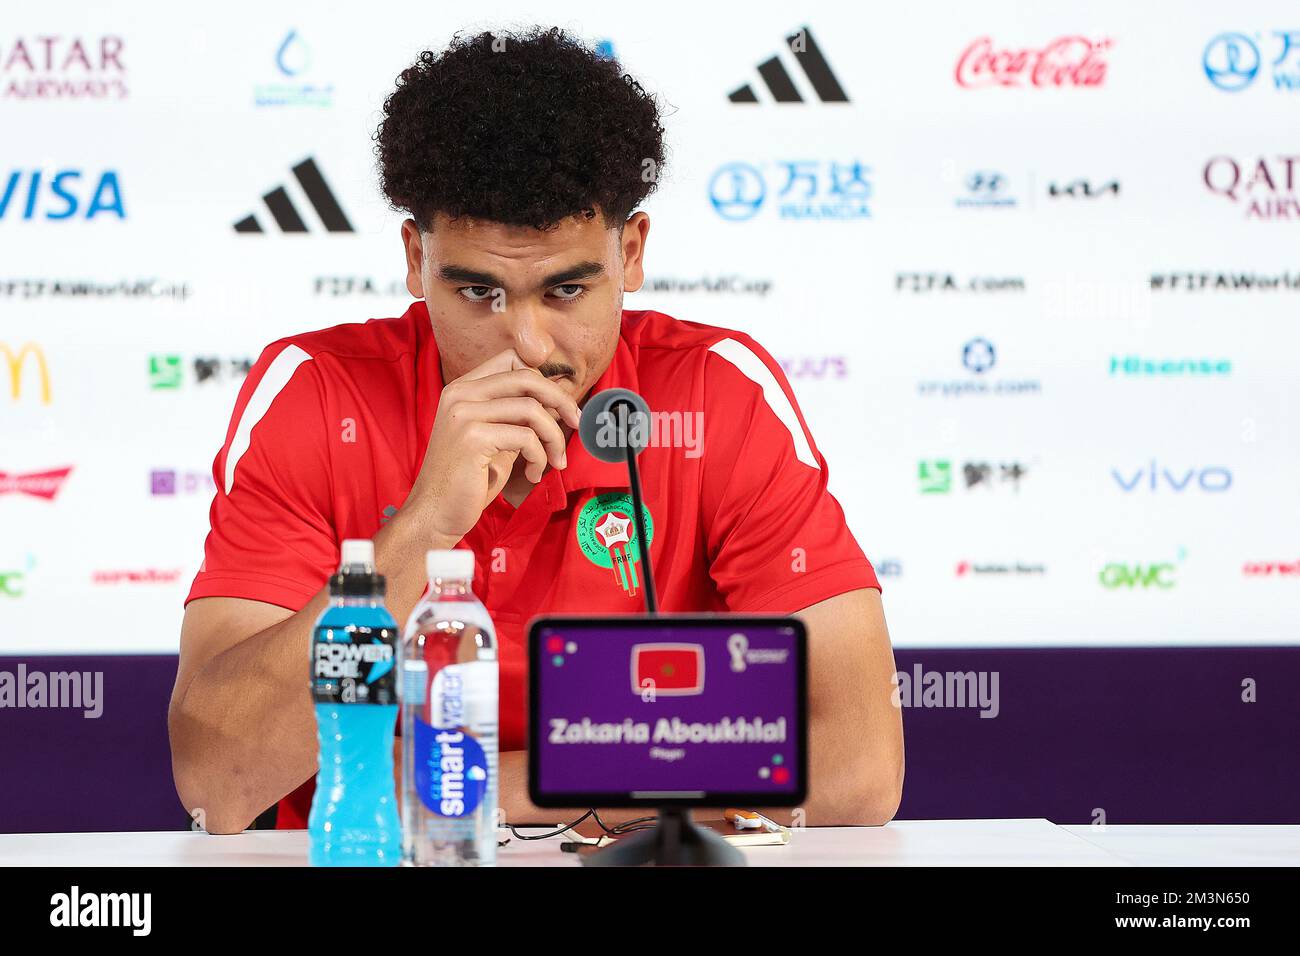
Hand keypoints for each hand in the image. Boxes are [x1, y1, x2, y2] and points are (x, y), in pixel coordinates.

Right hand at [409, 349, 581, 541]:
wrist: (435, 513)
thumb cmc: (469, 479)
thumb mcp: (496, 438)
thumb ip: (517, 416)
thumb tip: (559, 399)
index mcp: (463, 388)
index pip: (512, 359)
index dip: (543, 379)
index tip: (562, 406)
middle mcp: (461, 393)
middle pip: (527, 377)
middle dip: (560, 400)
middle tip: (576, 423)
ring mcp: (464, 413)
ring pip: (532, 408)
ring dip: (554, 437)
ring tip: (555, 461)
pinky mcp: (472, 437)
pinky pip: (526, 437)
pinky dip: (540, 457)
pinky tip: (532, 475)